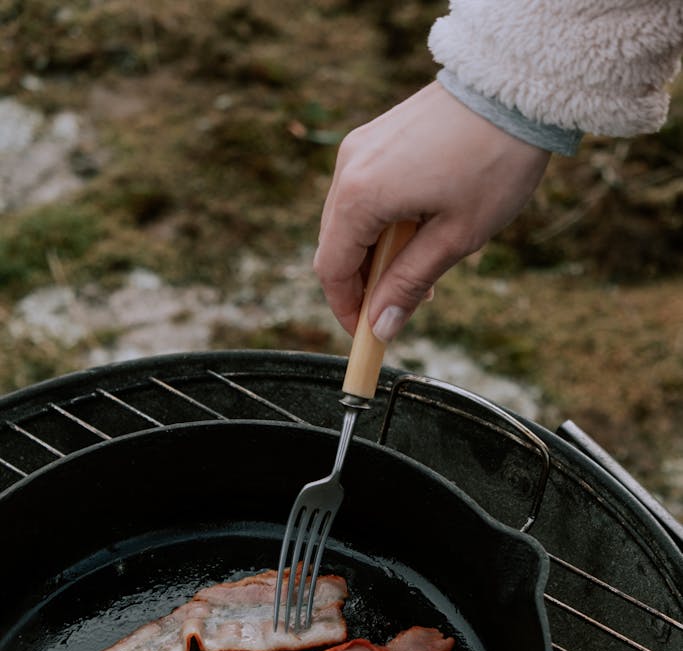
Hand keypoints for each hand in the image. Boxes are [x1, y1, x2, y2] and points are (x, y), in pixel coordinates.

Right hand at [314, 81, 550, 339]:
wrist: (515, 87)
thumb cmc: (493, 161)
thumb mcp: (456, 237)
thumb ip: (410, 284)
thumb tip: (382, 327)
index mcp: (361, 195)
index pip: (332, 270)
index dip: (347, 309)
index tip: (369, 334)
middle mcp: (349, 168)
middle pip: (335, 246)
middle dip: (363, 284)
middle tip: (403, 305)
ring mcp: (360, 148)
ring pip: (348, 221)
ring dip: (375, 255)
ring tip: (422, 269)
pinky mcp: (376, 138)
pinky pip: (363, 194)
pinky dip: (381, 224)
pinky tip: (419, 231)